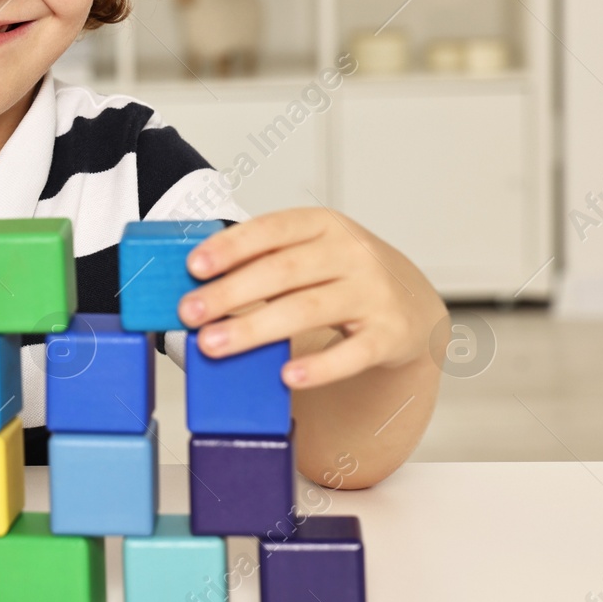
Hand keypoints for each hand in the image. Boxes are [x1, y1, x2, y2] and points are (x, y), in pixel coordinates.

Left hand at [175, 208, 443, 388]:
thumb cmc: (343, 275)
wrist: (412, 304)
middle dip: (230, 293)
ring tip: (214, 344)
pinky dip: (320, 366)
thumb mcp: (310, 253)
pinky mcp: (389, 334)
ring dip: (255, 329)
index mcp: (323, 225)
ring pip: (308, 310)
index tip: (194, 266)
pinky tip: (287, 376)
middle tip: (190, 313)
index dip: (231, 246)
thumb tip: (199, 284)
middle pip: (282, 272)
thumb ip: (263, 261)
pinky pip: (352, 353)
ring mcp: (373, 293)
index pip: (272, 229)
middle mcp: (351, 253)